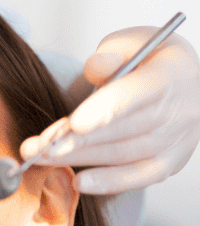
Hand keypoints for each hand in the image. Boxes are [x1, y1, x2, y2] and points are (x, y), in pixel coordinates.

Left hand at [22, 26, 199, 193]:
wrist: (183, 81)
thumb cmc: (148, 58)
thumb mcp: (130, 42)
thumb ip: (109, 55)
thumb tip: (96, 68)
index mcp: (169, 76)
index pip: (136, 96)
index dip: (104, 110)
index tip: (74, 124)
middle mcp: (180, 111)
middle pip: (125, 130)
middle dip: (79, 141)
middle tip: (40, 148)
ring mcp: (178, 140)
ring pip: (126, 154)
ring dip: (82, 159)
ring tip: (43, 158)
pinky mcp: (171, 161)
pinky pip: (139, 177)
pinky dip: (109, 182)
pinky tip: (79, 182)